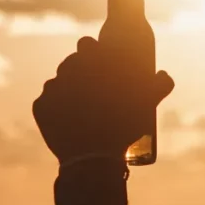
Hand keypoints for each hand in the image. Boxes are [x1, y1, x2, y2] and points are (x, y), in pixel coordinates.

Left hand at [33, 36, 173, 163]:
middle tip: (92, 89)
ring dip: (67, 89)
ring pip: (58, 81)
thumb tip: (164, 76)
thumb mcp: (146, 103)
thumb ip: (159, 84)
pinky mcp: (40, 105)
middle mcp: (67, 69)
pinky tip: (66, 118)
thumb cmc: (123, 127)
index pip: (86, 44)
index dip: (92, 52)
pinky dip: (55, 108)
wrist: (93, 159)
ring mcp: (51, 87)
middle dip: (80, 71)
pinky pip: (46, 101)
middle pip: (71, 63)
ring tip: (80, 107)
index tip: (98, 64)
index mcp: (91, 61)